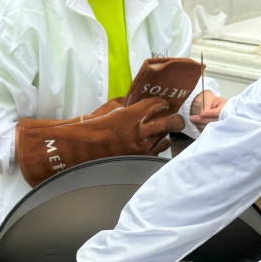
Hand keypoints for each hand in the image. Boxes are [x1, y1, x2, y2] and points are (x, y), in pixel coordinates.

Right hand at [16, 97, 186, 185]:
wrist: (83, 149)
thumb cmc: (93, 128)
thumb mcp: (109, 110)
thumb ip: (124, 106)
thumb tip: (134, 102)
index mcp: (130, 115)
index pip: (155, 105)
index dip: (162, 103)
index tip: (163, 103)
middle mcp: (138, 131)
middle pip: (167, 122)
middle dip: (175, 119)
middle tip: (177, 118)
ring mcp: (139, 147)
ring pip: (163, 138)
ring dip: (166, 134)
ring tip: (165, 132)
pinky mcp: (138, 159)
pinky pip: (156, 152)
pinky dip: (159, 146)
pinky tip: (157, 144)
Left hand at [189, 91, 225, 130]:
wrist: (210, 106)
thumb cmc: (210, 101)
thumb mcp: (208, 99)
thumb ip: (206, 105)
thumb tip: (202, 114)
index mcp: (226, 107)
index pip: (219, 112)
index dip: (210, 114)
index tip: (201, 114)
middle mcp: (226, 117)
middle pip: (215, 121)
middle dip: (202, 120)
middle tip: (192, 118)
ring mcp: (222, 125)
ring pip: (211, 127)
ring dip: (201, 124)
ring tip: (192, 120)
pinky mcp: (216, 130)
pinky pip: (209, 131)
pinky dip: (201, 128)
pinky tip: (196, 123)